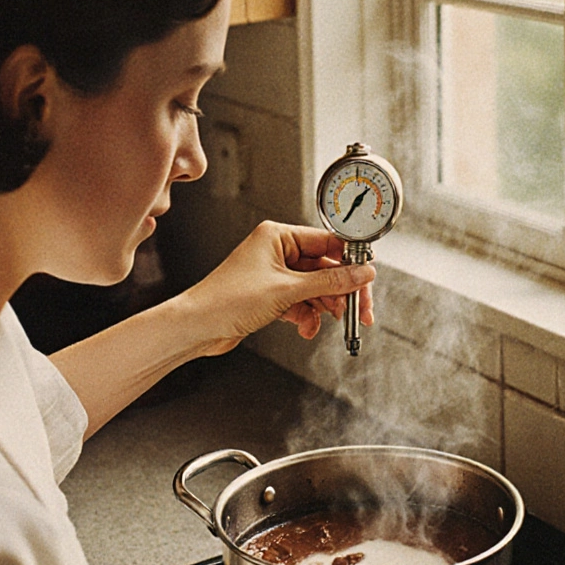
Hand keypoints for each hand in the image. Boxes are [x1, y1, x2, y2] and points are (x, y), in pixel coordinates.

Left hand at [178, 221, 375, 355]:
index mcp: (278, 236)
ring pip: (315, 287)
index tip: (366, 276)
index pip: (327, 241)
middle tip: (357, 308)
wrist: (197, 327)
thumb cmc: (227, 299)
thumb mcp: (288, 289)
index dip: (350, 260)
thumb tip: (361, 273)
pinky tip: (307, 328)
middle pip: (325, 267)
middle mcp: (276, 251)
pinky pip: (302, 302)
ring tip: (331, 319)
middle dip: (341, 290)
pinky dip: (308, 315)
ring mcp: (274, 274)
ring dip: (325, 306)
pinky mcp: (271, 295)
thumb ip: (330, 281)